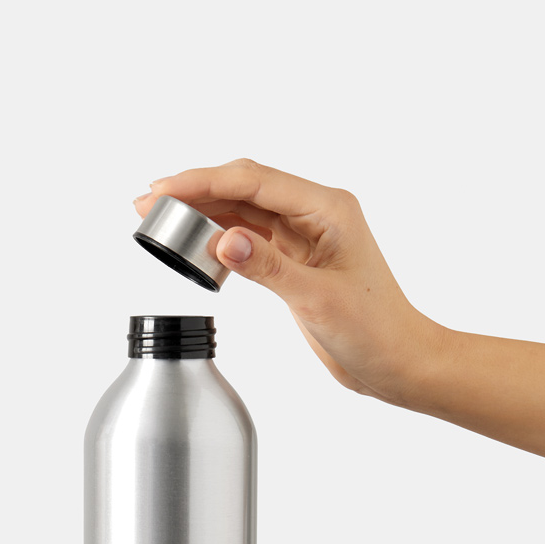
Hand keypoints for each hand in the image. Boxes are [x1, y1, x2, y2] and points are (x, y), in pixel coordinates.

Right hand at [133, 158, 445, 403]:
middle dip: (194, 192)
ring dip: (201, 213)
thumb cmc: (376, 330)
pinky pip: (249, 238)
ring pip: (242, 211)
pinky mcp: (295, 261)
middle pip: (244, 188)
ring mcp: (304, 236)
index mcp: (328, 209)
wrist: (397, 362)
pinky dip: (218, 237)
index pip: (254, 181)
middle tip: (147, 203)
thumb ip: (269, 268)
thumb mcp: (318, 300)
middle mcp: (315, 214)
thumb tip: (223, 241)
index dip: (203, 182)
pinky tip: (194, 241)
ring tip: (159, 220)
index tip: (164, 190)